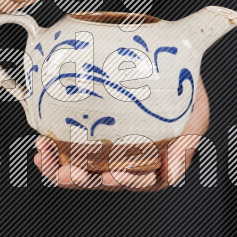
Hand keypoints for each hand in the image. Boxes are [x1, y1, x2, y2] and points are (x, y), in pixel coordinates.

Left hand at [33, 76, 209, 190]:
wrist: (163, 55)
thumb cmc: (183, 83)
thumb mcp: (194, 108)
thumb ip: (185, 141)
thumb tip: (171, 174)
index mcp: (163, 157)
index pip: (148, 180)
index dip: (130, 181)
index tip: (114, 173)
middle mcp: (134, 156)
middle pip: (110, 179)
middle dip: (87, 180)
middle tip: (72, 173)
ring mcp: (110, 147)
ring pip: (85, 169)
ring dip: (63, 170)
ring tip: (47, 159)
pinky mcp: (90, 133)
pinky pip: (69, 150)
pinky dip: (54, 152)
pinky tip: (42, 147)